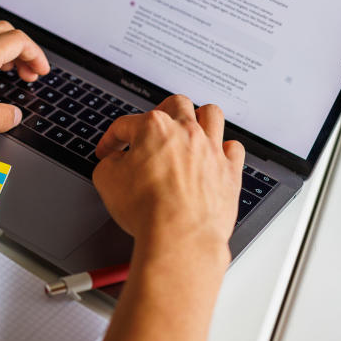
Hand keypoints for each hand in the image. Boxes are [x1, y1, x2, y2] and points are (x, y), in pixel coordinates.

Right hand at [92, 95, 243, 253]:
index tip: (108, 151)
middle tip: (152, 127)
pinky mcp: (229, 172)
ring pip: (211, 115)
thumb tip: (114, 162)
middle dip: (160, 111)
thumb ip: (109, 163)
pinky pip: (233, 148)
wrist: (179, 236)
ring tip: (190, 128)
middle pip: (176, 104)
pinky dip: (224, 149)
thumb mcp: (106, 180)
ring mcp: (211, 150)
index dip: (111, 138)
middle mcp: (186, 132)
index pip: (125, 124)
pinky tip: (214, 156)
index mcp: (154, 128)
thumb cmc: (146, 209)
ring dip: (199, 118)